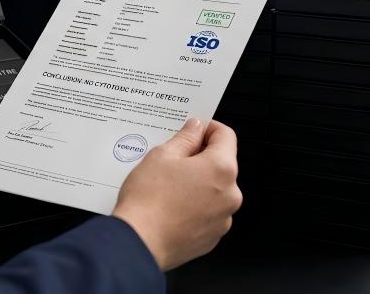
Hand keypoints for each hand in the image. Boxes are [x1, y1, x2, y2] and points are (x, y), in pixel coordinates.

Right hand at [112, 119, 241, 270]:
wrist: (139, 242)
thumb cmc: (148, 200)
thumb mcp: (162, 155)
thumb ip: (185, 138)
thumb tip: (196, 129)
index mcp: (221, 168)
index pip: (225, 136)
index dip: (208, 128)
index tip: (194, 130)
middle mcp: (230, 194)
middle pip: (221, 164)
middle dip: (200, 158)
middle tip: (172, 159)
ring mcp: (223, 218)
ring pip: (214, 190)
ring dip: (197, 183)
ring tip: (168, 186)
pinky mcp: (213, 237)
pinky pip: (208, 212)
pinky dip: (194, 205)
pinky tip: (171, 205)